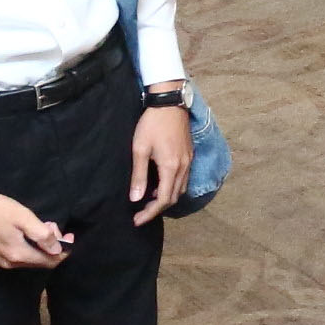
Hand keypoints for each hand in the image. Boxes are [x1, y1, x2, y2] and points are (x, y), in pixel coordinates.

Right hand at [0, 194, 72, 269]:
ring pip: (29, 258)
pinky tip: (26, 232)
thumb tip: (57, 249)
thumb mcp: (23, 217)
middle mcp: (9, 264)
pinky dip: (27, 246)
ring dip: (39, 245)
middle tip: (51, 225)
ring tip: (41, 225)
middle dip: (52, 245)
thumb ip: (42, 234)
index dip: (63, 250)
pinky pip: (17, 256)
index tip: (69, 235)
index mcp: (18, 255)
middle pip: (39, 261)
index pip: (50, 261)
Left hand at [128, 97, 192, 222]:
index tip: (137, 220)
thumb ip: (139, 175)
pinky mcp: (189, 154)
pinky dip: (172, 187)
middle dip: (158, 208)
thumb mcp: (140, 149)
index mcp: (171, 167)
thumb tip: (136, 199)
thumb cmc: (151, 124)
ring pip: (181, 189)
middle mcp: (184, 167)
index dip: (150, 213)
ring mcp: (189, 161)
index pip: (163, 200)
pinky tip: (160, 184)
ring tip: (149, 200)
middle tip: (141, 213)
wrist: (169, 103)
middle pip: (174, 197)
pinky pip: (183, 179)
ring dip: (166, 198)